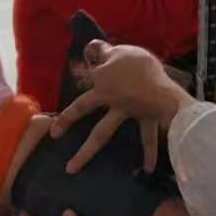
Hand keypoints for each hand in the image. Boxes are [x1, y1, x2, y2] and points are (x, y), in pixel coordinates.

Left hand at [52, 41, 192, 173]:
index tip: (91, 55)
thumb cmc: (141, 68)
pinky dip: (148, 154)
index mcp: (102, 80)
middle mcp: (108, 98)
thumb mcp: (122, 51)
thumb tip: (92, 47)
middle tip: (54, 134)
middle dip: (67, 120)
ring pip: (102, 132)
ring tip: (71, 168)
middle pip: (83, 108)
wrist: (160, 89)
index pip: (93, 68)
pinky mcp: (143, 120)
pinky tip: (148, 169)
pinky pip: (146, 138)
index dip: (93, 59)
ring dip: (86, 152)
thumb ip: (107, 52)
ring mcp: (125, 112)